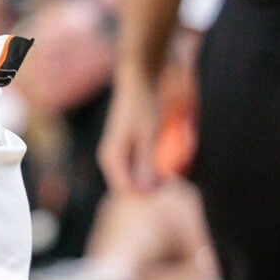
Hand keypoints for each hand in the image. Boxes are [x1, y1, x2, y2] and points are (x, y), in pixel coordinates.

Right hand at [98, 71, 164, 196]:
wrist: (138, 83)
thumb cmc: (144, 106)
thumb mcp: (148, 135)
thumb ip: (145, 162)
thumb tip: (144, 189)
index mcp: (111, 157)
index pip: (124, 190)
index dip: (146, 196)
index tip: (168, 190)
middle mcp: (108, 158)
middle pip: (126, 188)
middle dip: (147, 192)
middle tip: (171, 185)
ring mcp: (116, 155)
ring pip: (131, 181)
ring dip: (148, 184)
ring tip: (169, 179)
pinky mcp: (124, 151)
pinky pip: (134, 173)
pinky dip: (148, 175)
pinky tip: (163, 172)